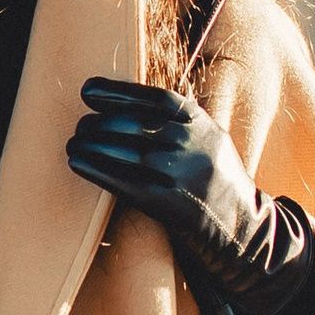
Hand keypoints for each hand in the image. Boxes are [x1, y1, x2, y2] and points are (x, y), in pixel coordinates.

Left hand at [67, 80, 265, 278]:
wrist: (240, 223)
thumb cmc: (216, 177)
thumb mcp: (209, 136)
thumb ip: (178, 117)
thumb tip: (127, 99)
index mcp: (199, 121)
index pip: (150, 97)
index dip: (114, 91)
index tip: (87, 90)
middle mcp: (188, 141)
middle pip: (130, 122)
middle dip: (97, 122)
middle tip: (80, 126)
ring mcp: (177, 171)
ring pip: (121, 149)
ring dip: (90, 144)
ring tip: (73, 143)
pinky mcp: (165, 200)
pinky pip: (121, 180)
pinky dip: (95, 169)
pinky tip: (77, 162)